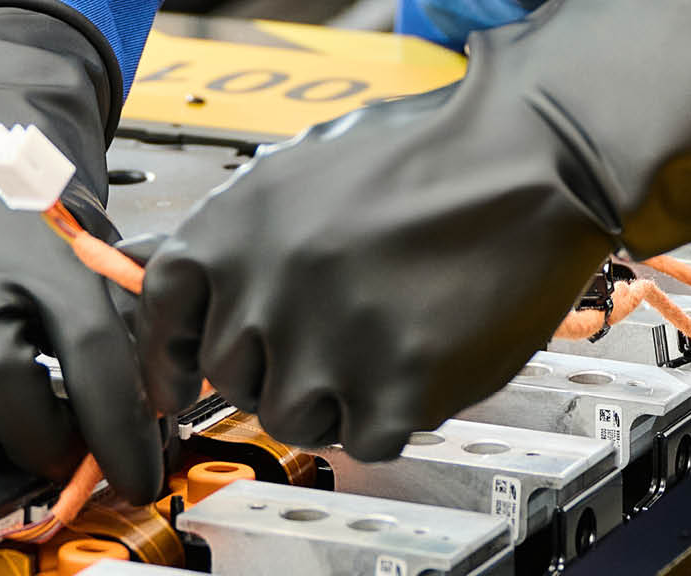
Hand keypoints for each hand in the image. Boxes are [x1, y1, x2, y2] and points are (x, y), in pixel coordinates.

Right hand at [0, 4, 178, 501]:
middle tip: (67, 456)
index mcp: (48, 266)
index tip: (139, 479)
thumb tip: (164, 418)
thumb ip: (139, 335)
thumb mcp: (109, 267)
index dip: (119, 430)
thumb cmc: (50, 234)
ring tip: (20, 434)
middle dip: (41, 443)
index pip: (92, 357)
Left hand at [137, 0, 690, 460]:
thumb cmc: (428, 159)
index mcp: (235, 230)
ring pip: (294, 418)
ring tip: (384, 340)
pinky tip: (421, 358)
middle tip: (330, 338)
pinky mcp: (394, 387)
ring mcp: (329, 344)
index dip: (171, 356)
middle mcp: (268, 289)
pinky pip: (367, 439)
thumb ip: (235, 236)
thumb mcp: (300, 173)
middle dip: (274, 369)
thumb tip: (164, 274)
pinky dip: (393, 414)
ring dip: (334, 397)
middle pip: (233, 378)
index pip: (163, 315)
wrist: (527, 163)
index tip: (178, 385)